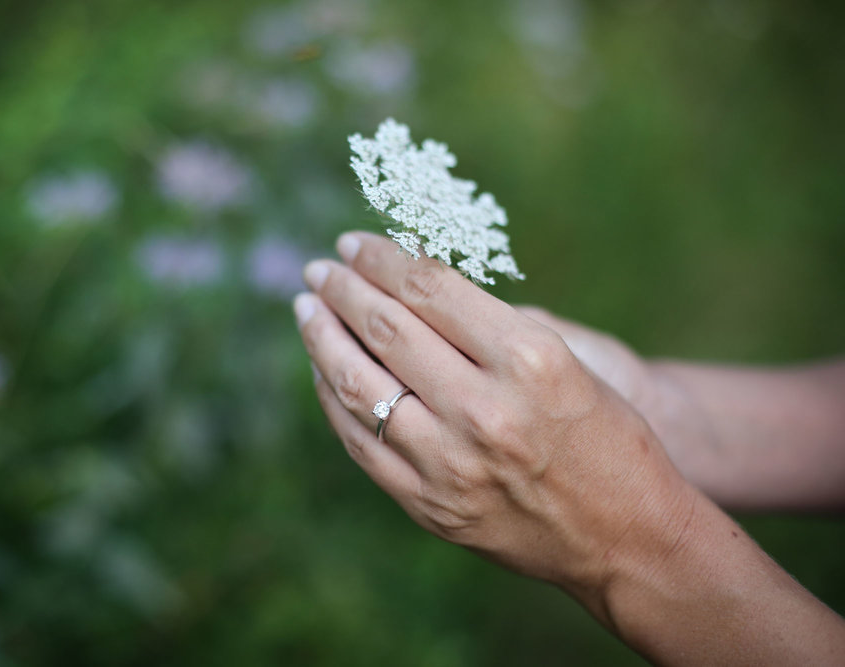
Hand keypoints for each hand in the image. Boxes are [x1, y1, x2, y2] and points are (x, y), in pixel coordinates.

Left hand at [294, 232, 698, 609]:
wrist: (629, 538)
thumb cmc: (608, 439)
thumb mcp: (568, 362)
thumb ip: (492, 328)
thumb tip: (413, 291)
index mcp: (529, 359)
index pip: (430, 288)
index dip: (381, 258)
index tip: (354, 243)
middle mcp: (484, 409)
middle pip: (387, 330)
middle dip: (343, 290)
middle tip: (318, 270)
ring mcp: (452, 463)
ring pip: (360, 386)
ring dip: (323, 340)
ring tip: (307, 312)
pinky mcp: (432, 505)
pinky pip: (362, 443)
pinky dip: (335, 400)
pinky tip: (325, 373)